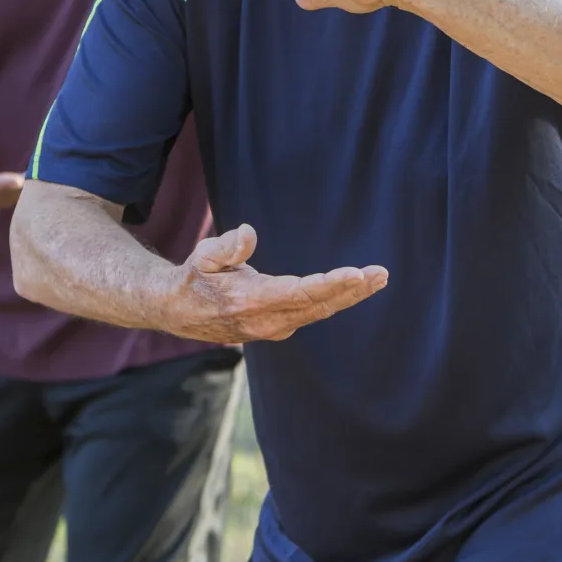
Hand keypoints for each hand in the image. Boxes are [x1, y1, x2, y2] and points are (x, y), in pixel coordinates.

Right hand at [163, 224, 387, 342]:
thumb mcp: (203, 255)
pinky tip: (353, 288)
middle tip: (380, 274)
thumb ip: (227, 246)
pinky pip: (313, 312)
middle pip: (319, 304)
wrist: (180, 311)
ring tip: (377, 278)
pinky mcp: (278, 325)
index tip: (356, 273)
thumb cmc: (195, 276)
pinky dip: (335, 299)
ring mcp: (274, 326)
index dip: (331, 283)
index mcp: (251, 301)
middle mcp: (268, 320)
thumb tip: (249, 234)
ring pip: (319, 310)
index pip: (300, 293)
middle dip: (352, 290)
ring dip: (350, 295)